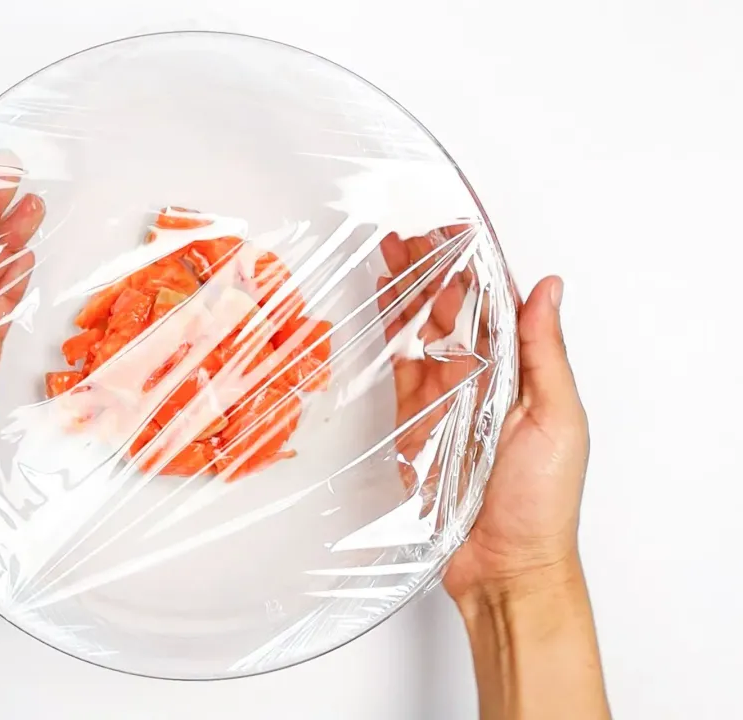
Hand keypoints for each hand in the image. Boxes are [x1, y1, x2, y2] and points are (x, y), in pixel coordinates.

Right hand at [378, 229, 587, 602]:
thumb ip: (545, 352)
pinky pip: (398, 371)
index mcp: (522, 370)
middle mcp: (483, 379)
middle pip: (453, 311)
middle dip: (430, 269)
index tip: (454, 232)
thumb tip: (548, 288)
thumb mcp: (557, 418)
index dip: (475, 264)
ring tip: (385, 258)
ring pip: (422, 333)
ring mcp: (446, 399)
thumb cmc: (541, 501)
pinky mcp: (414, 423)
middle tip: (405, 238)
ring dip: (406, 294)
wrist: (505, 564)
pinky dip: (387, 338)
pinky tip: (380, 311)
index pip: (497, 303)